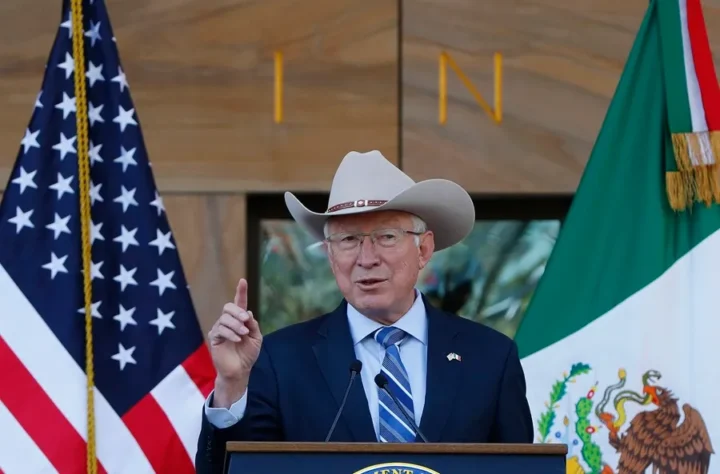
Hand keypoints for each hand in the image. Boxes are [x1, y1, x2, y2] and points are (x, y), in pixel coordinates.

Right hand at [208, 278, 261, 404]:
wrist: (240, 370)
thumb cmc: (248, 354)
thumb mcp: (256, 338)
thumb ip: (253, 324)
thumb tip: (246, 312)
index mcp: (240, 320)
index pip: (239, 303)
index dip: (241, 292)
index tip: (243, 281)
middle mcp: (229, 322)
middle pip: (228, 307)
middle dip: (237, 311)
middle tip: (245, 320)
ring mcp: (220, 329)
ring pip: (224, 318)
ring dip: (236, 325)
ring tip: (243, 334)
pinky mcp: (215, 338)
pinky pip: (220, 330)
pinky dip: (230, 333)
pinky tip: (237, 339)